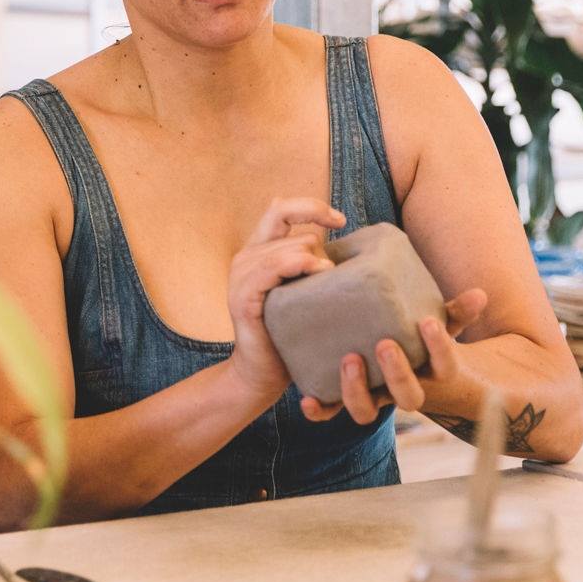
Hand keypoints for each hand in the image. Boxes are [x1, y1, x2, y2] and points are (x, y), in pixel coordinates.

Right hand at [219, 198, 345, 405]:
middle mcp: (245, 258)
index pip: (280, 207)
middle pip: (286, 222)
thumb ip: (311, 263)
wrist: (263, 375)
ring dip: (313, 256)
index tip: (341, 221)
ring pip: (285, 246)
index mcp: (258, 250)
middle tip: (335, 267)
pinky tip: (317, 273)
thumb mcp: (304, 291)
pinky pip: (271, 269)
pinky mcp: (243, 298)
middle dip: (318, 237)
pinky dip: (296, 265)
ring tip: (329, 275)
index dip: (311, 206)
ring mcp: (241, 277)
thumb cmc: (290, 334)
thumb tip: (339, 240)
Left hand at [299, 288, 487, 423]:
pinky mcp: (344, 397)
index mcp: (429, 372)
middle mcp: (400, 390)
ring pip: (367, 412)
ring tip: (349, 358)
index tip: (429, 322)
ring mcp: (373, 396)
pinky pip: (331, 412)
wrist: (399, 365)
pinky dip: (320, 410)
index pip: (444, 367)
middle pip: (408, 398)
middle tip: (384, 344)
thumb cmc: (419, 339)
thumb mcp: (439, 325)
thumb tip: (479, 295)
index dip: (439, 349)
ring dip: (356, 390)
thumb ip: (454, 312)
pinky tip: (308, 398)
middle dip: (397, 374)